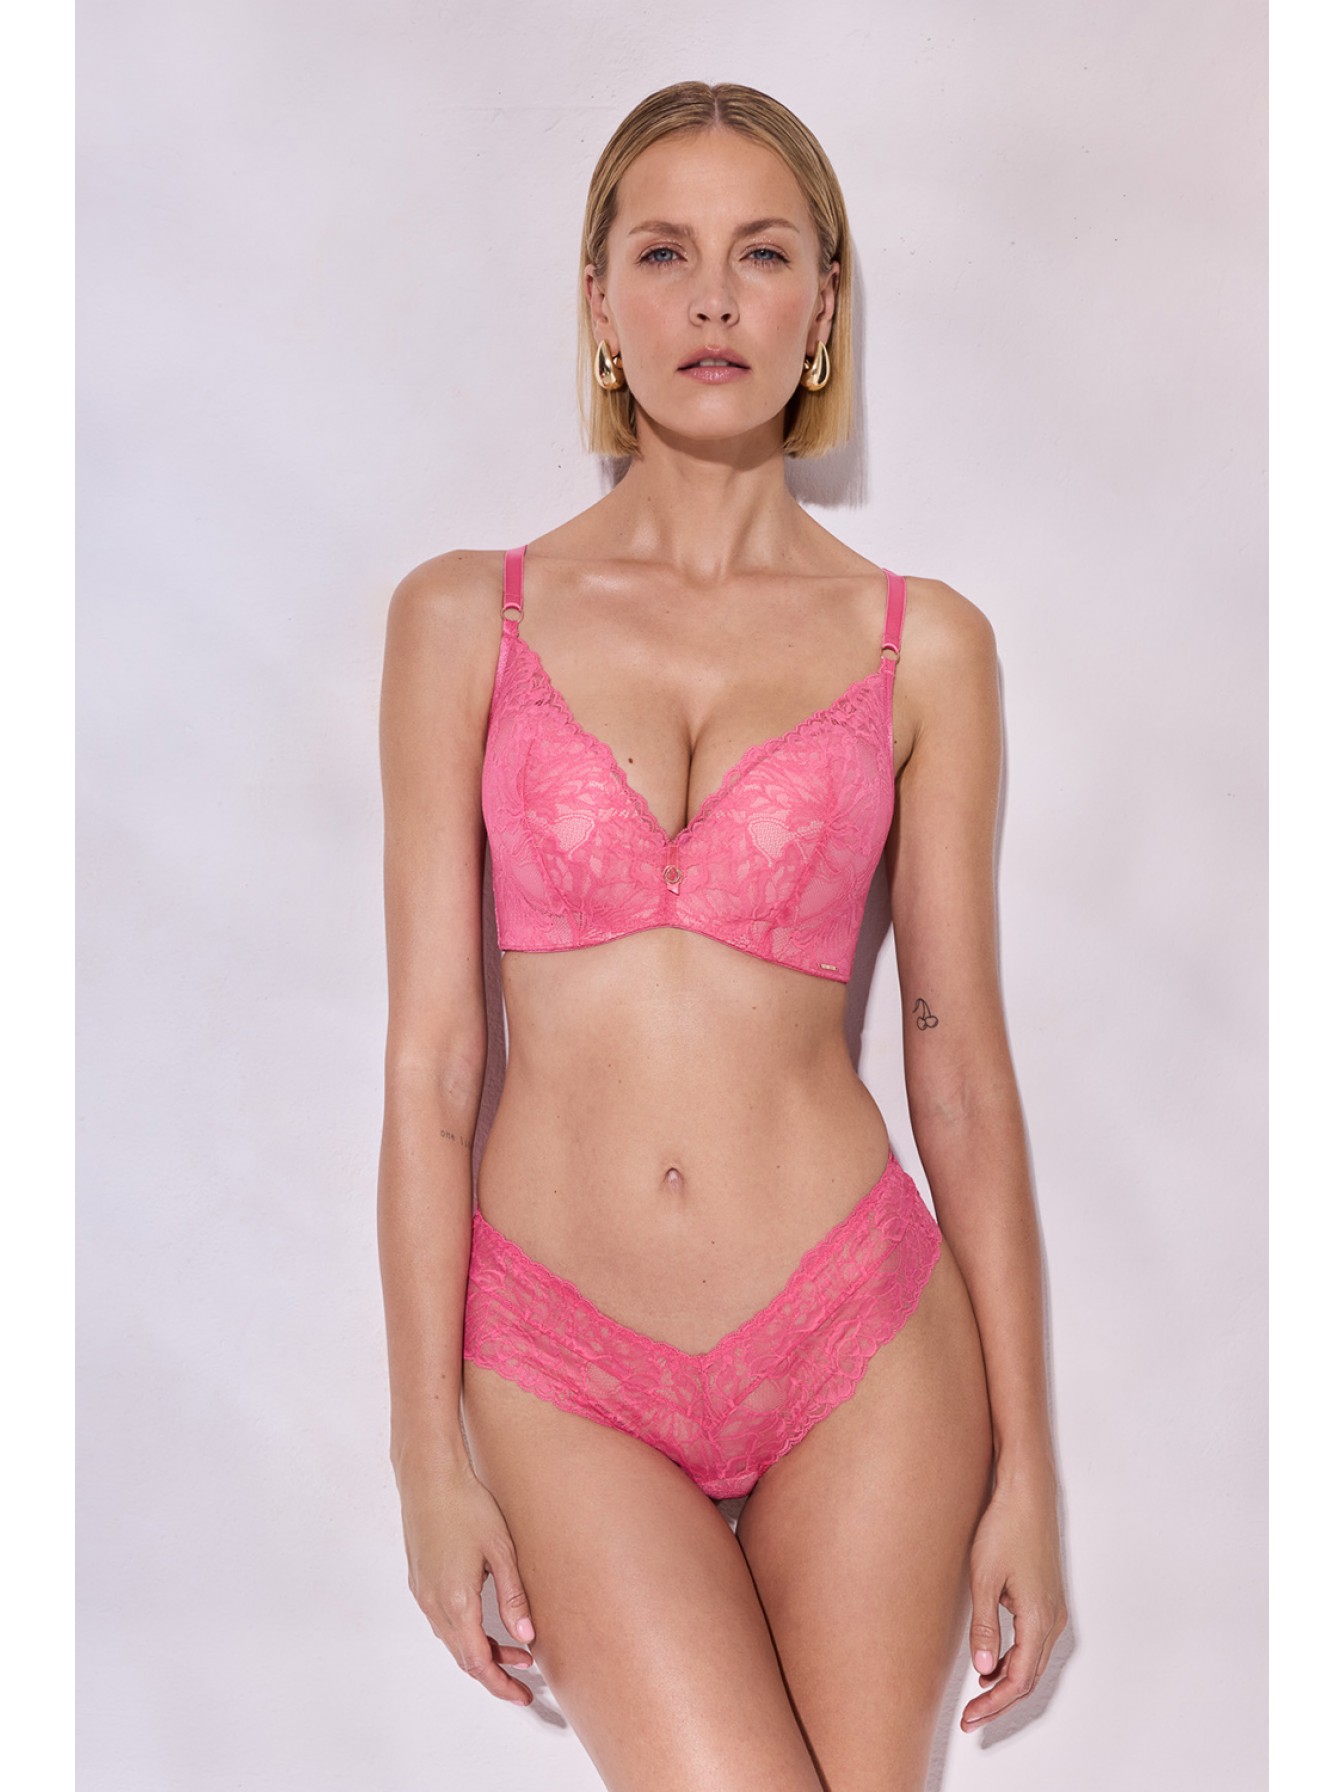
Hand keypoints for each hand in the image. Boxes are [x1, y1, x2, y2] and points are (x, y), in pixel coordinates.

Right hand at [399, 1458, 537, 1705]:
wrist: (429, 1477)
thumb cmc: (467, 1505)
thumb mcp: (501, 1550)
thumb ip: (513, 1597)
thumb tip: (526, 1637)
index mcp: (456, 1600)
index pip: (477, 1662)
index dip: (500, 1683)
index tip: (521, 1694)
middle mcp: (433, 1603)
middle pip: (463, 1656)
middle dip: (494, 1671)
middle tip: (524, 1677)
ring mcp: (422, 1593)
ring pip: (452, 1639)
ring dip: (480, 1650)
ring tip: (514, 1648)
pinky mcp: (419, 1581)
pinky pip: (442, 1621)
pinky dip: (465, 1631)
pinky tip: (485, 1621)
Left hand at [961, 1473, 1067, 1731]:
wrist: (1027, 1493)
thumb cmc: (1005, 1528)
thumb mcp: (984, 1578)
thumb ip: (984, 1626)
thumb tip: (983, 1669)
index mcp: (1039, 1620)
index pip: (1018, 1681)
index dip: (994, 1704)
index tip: (970, 1718)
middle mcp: (1053, 1620)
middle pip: (1029, 1677)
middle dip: (999, 1701)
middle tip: (971, 1718)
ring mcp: (1053, 1610)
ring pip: (1033, 1661)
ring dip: (1007, 1681)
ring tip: (977, 1695)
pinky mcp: (1047, 1599)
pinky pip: (1033, 1643)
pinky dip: (1014, 1659)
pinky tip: (991, 1661)